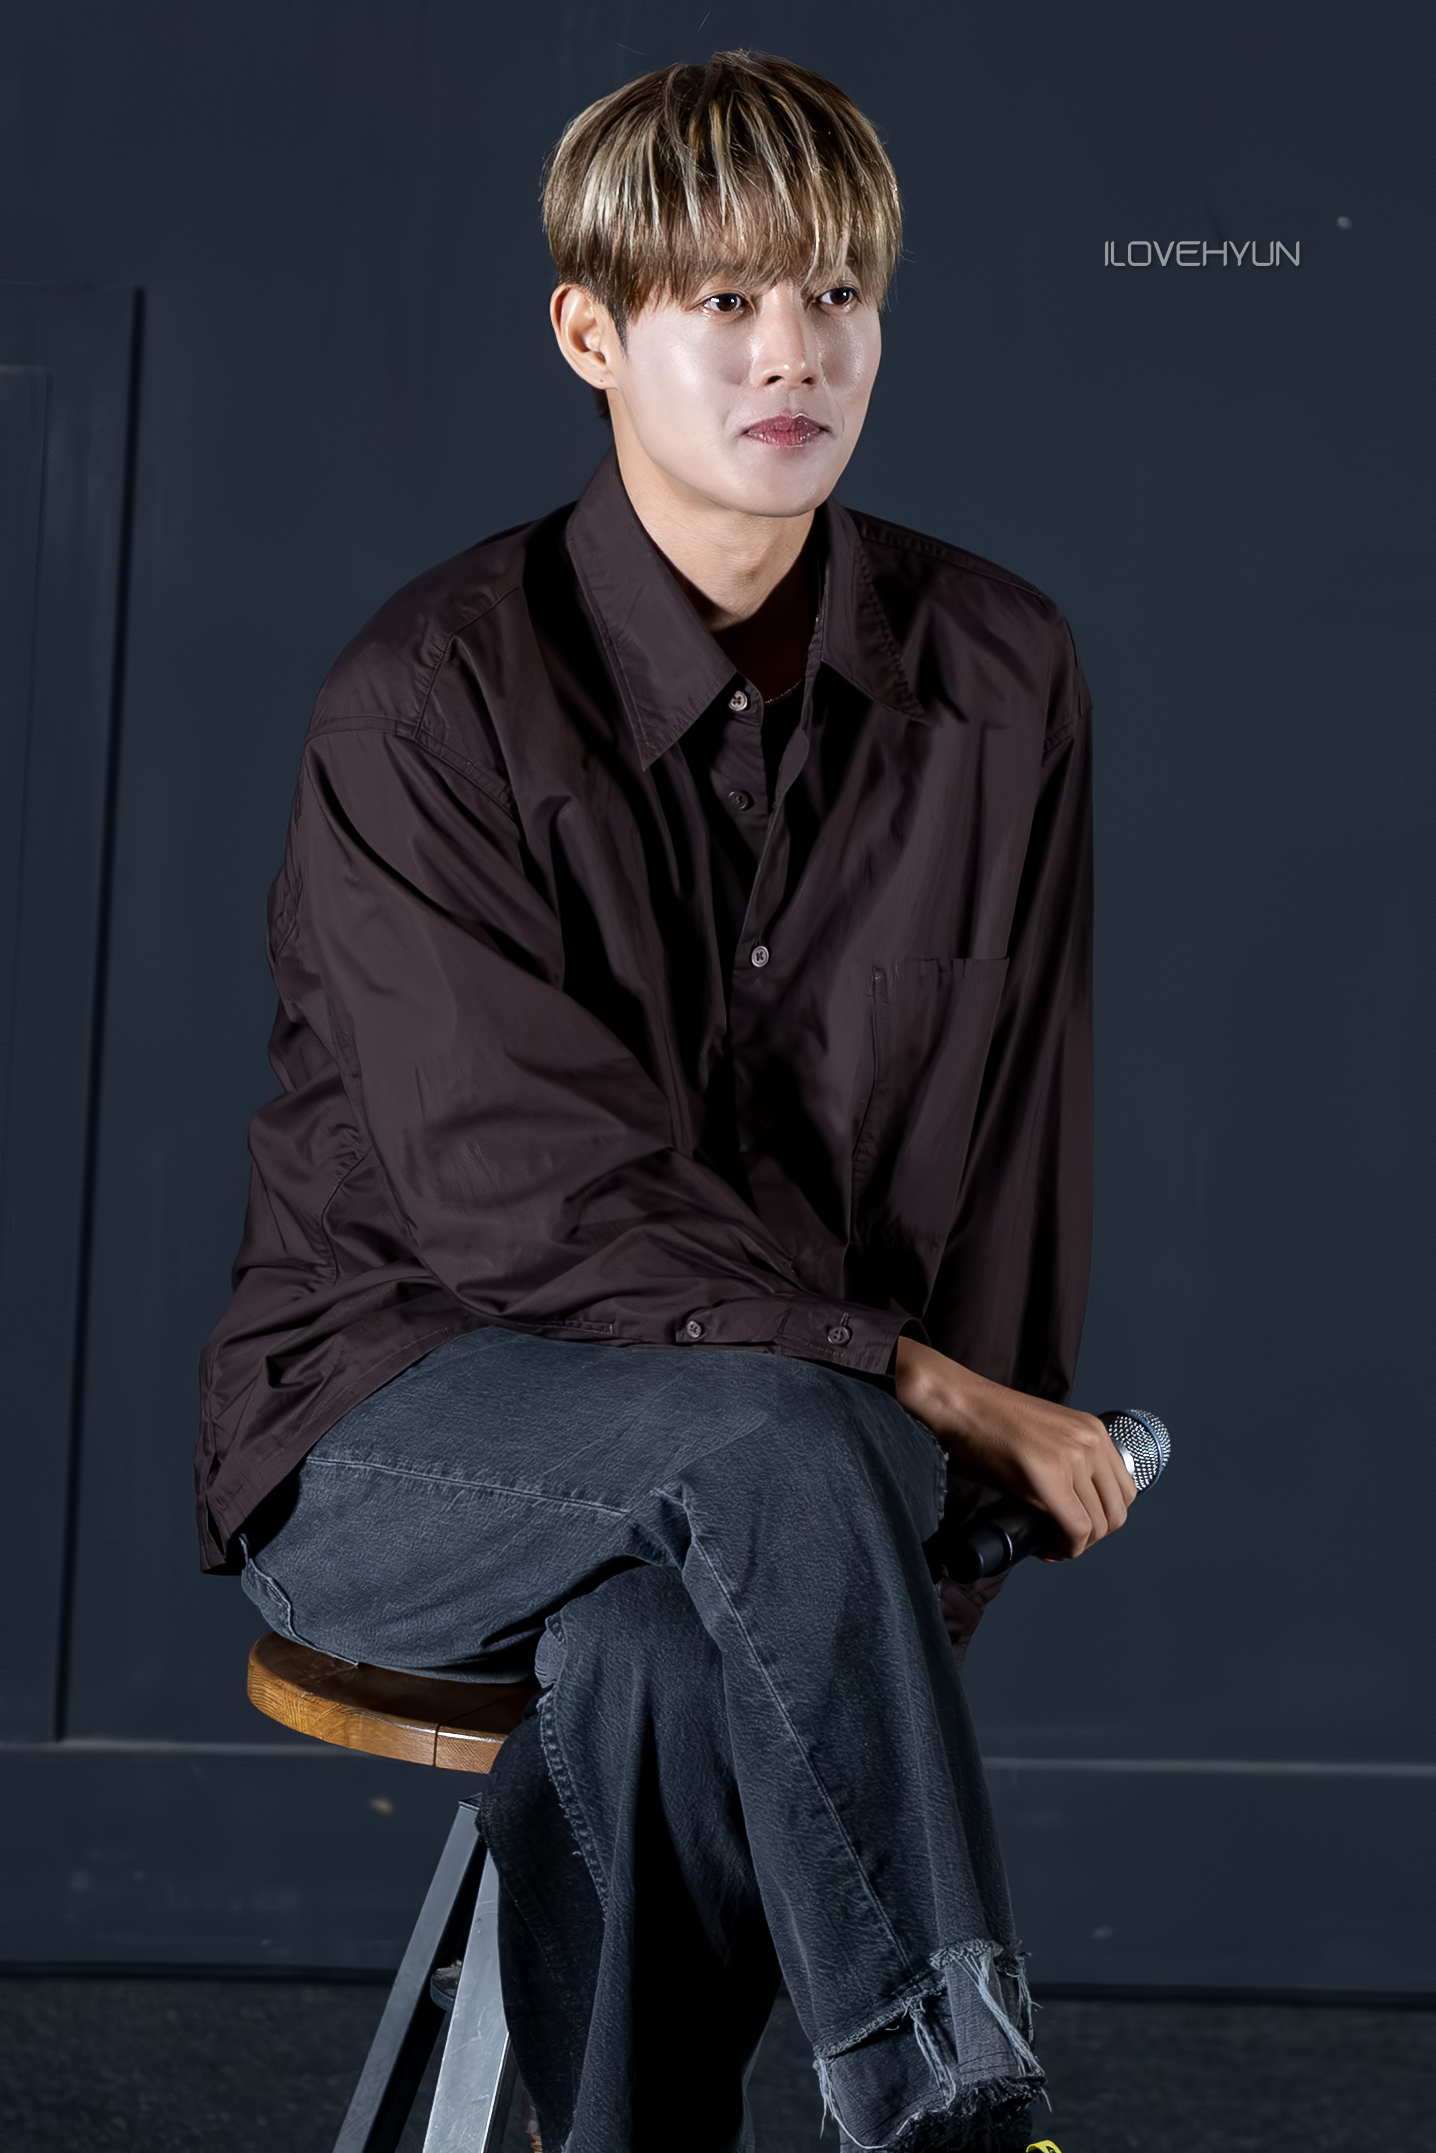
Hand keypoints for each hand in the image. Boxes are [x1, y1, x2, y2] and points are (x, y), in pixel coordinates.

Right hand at [894, 1336, 1135, 1559]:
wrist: (961, 1404)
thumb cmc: (992, 1422)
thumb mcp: (1048, 1437)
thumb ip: (1070, 1462)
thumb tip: (1075, 1505)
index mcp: (1094, 1432)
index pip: (1124, 1492)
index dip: (1104, 1521)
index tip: (1076, 1529)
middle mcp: (1091, 1443)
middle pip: (1116, 1512)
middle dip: (1092, 1537)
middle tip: (1062, 1541)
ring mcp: (1074, 1457)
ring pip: (1099, 1525)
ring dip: (1078, 1545)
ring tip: (1052, 1543)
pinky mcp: (1050, 1474)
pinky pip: (1076, 1527)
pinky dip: (1066, 1547)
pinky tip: (1046, 1546)